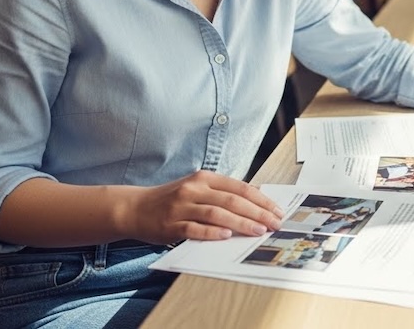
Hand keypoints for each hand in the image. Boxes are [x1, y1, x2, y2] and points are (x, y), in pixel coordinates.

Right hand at [121, 170, 283, 243]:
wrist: (135, 208)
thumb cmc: (172, 200)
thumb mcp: (197, 189)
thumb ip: (222, 193)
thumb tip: (256, 200)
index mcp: (204, 178)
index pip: (240, 187)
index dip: (261, 200)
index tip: (277, 210)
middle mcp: (194, 189)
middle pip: (232, 200)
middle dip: (257, 213)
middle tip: (274, 224)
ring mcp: (182, 206)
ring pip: (217, 214)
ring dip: (241, 223)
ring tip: (258, 231)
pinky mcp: (171, 224)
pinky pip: (195, 229)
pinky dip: (212, 232)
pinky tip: (226, 236)